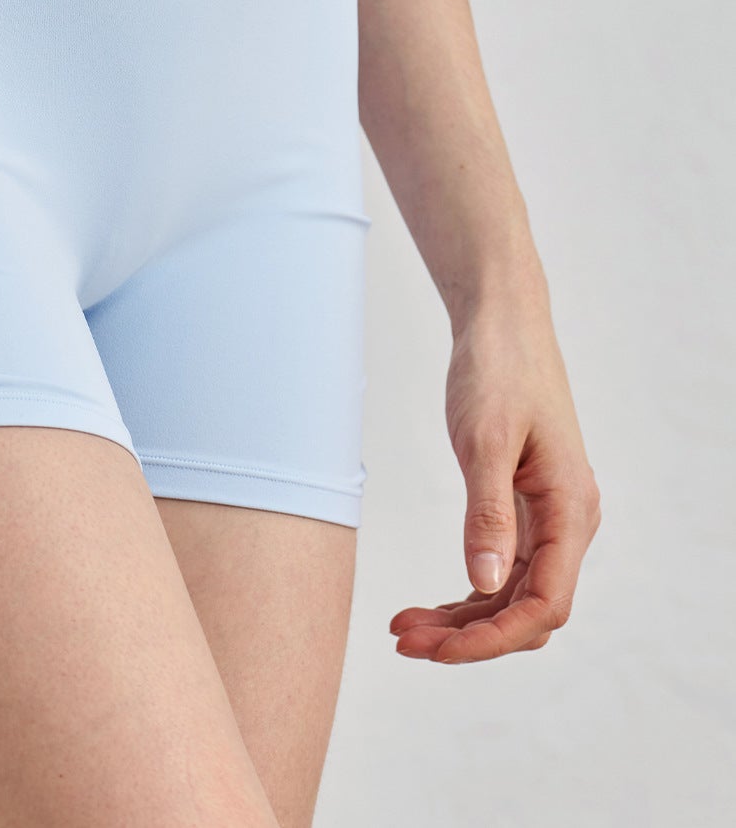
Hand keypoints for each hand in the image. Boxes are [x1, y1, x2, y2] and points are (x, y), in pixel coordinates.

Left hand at [391, 297, 601, 661]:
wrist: (501, 325)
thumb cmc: (497, 371)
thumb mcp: (485, 441)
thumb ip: (488, 514)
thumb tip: (483, 583)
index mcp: (571, 510)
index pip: (543, 605)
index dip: (491, 638)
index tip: (435, 649)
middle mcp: (569, 522)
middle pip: (527, 611)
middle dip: (469, 637)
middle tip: (403, 640)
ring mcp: (549, 517)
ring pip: (511, 594)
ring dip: (463, 620)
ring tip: (404, 627)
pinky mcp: (525, 507)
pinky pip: (503, 569)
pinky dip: (467, 592)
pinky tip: (430, 605)